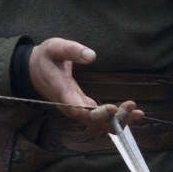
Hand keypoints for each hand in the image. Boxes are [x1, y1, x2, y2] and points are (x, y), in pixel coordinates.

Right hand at [28, 39, 143, 128]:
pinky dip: (116, 119)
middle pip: (93, 121)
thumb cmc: (45, 58)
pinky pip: (100, 119)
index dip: (96, 113)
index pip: (79, 109)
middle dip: (113, 117)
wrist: (33, 70)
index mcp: (62, 93)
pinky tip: (133, 115)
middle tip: (132, 106)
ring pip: (98, 123)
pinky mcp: (83, 109)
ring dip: (118, 121)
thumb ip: (71, 50)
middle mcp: (70, 106)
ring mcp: (76, 110)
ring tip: (138, 113)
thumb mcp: (54, 47)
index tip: (113, 108)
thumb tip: (92, 56)